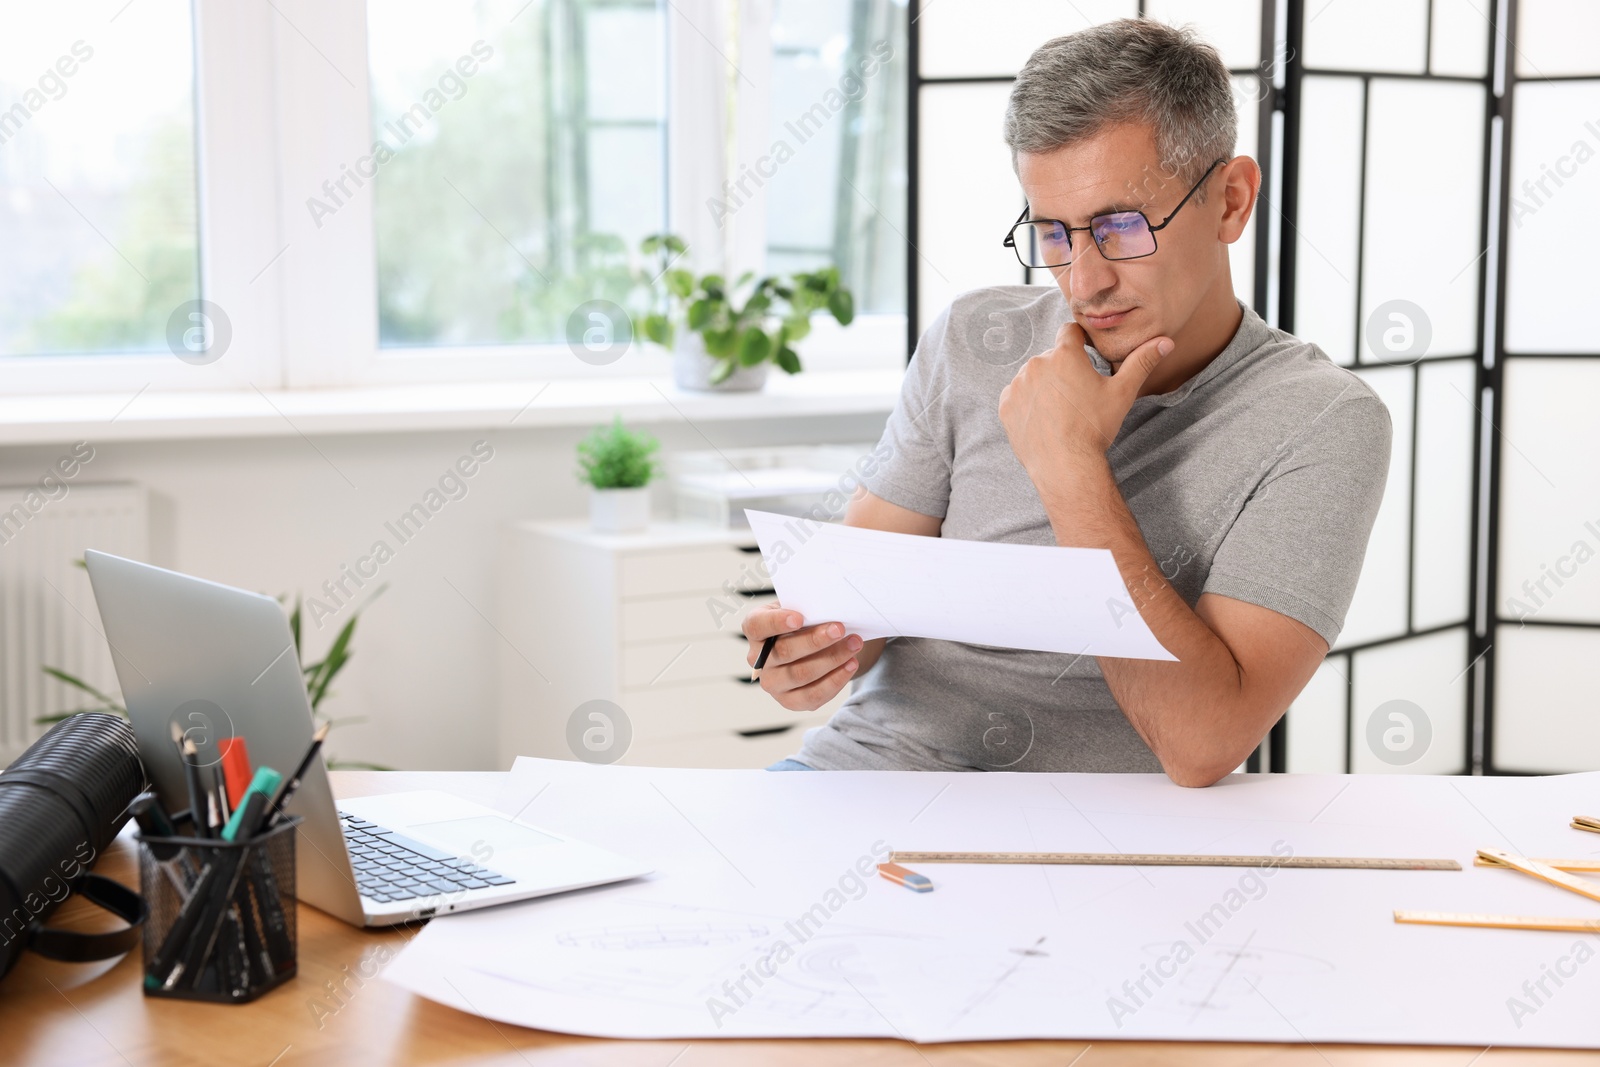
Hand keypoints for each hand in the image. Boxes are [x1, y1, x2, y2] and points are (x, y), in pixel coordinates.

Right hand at [741, 604, 862, 711]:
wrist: (814, 645)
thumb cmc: (805, 622)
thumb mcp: (802, 608)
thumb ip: (808, 608)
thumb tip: (830, 609)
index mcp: (756, 630)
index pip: (757, 626)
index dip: (776, 622)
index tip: (799, 618)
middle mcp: (759, 660)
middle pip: (784, 652)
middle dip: (815, 640)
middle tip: (839, 629)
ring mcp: (773, 683)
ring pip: (800, 674)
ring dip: (832, 659)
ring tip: (854, 644)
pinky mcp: (790, 701)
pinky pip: (813, 695)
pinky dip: (836, 680)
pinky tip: (851, 664)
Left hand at [998, 322, 1172, 475]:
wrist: (1065, 464)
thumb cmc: (1094, 427)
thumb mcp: (1122, 393)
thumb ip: (1141, 362)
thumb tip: (1166, 342)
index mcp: (1064, 354)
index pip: (1070, 332)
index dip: (1080, 342)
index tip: (1086, 357)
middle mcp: (1037, 363)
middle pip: (1053, 357)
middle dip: (1064, 370)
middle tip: (1078, 396)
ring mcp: (1019, 384)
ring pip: (1034, 376)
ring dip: (1045, 386)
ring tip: (1061, 411)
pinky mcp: (1007, 405)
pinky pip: (1018, 396)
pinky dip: (1029, 404)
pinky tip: (1045, 420)